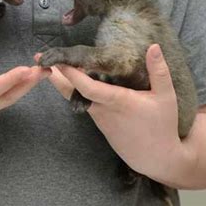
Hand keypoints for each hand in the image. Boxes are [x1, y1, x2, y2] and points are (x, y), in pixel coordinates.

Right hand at [0, 63, 50, 157]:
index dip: (7, 81)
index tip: (25, 70)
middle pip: (6, 98)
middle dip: (27, 84)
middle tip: (46, 69)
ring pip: (6, 100)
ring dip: (24, 87)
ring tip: (39, 73)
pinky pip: (1, 101)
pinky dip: (14, 90)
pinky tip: (21, 82)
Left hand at [38, 44, 184, 178]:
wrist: (155, 158)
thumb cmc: (161, 126)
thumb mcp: (166, 97)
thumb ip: (159, 71)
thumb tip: (153, 46)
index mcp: (116, 101)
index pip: (87, 86)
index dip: (72, 73)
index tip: (58, 60)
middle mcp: (102, 109)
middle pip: (72, 91)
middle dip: (55, 74)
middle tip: (39, 59)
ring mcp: (98, 117)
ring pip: (75, 97)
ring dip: (62, 81)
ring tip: (49, 65)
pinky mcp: (98, 122)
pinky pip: (82, 103)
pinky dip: (74, 90)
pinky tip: (69, 79)